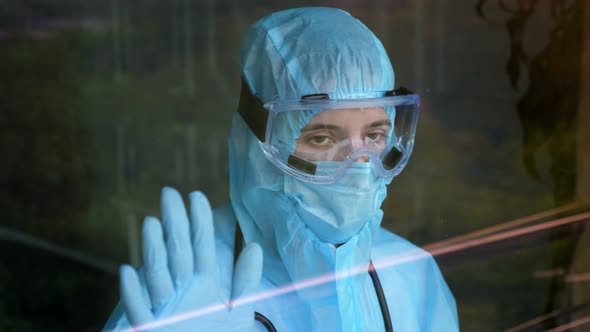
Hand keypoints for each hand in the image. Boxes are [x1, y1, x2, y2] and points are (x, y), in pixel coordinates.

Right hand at [119, 187, 262, 330]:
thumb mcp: (238, 312)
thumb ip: (245, 280)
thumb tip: (255, 246)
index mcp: (204, 285)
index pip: (202, 247)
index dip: (200, 222)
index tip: (197, 195)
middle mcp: (183, 292)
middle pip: (177, 252)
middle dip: (174, 224)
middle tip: (169, 193)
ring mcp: (165, 309)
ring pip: (157, 275)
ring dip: (153, 250)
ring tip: (151, 222)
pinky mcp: (151, 328)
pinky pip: (140, 311)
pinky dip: (134, 293)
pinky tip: (127, 271)